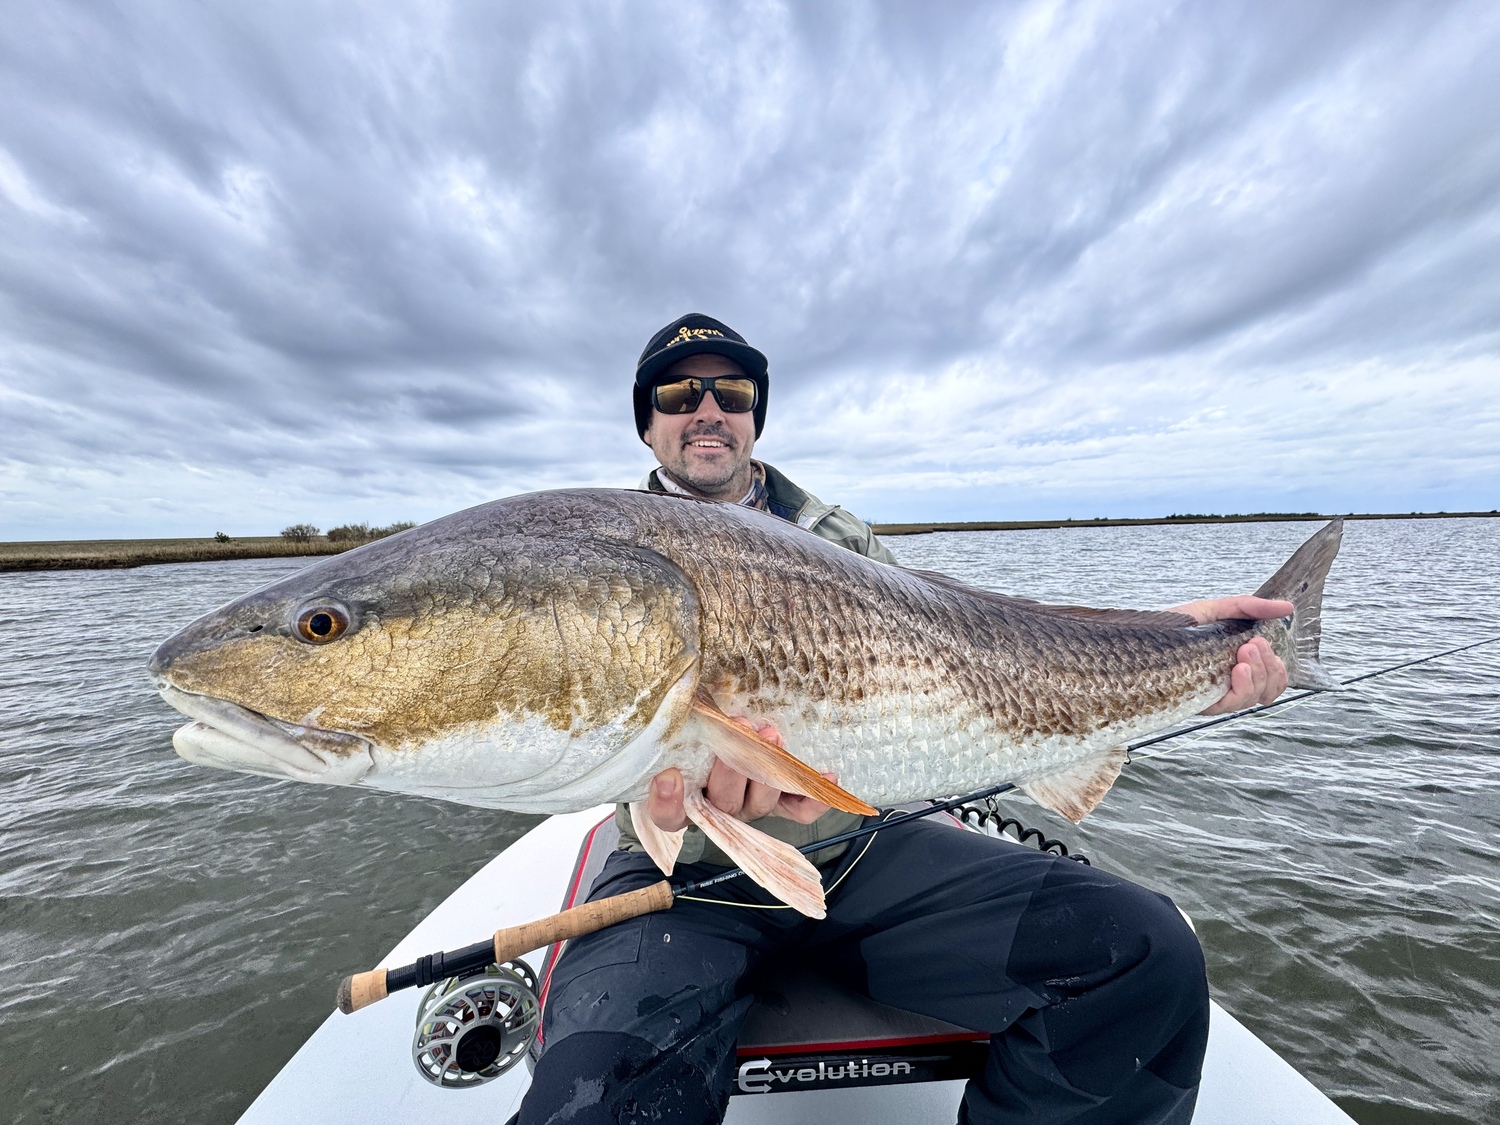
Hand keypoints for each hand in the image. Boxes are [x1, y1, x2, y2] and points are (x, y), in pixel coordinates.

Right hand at [646, 718, 833, 831]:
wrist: (724, 733)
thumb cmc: (695, 731)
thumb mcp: (682, 726)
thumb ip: (682, 721)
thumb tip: (683, 694)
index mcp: (683, 798)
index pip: (669, 815)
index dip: (667, 802)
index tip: (669, 777)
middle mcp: (717, 808)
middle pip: (723, 804)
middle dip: (731, 770)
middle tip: (736, 731)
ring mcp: (750, 806)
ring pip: (760, 804)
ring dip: (769, 774)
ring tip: (773, 738)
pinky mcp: (779, 804)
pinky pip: (797, 811)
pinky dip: (813, 799)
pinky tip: (826, 777)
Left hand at [1169, 595, 1291, 714]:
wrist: (1135, 636)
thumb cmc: (1171, 625)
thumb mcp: (1214, 610)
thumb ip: (1249, 607)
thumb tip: (1288, 607)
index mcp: (1233, 667)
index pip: (1271, 682)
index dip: (1277, 670)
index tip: (1264, 642)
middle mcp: (1225, 685)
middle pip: (1266, 691)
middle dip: (1268, 668)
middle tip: (1253, 644)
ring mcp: (1211, 695)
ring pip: (1251, 699)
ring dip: (1257, 676)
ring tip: (1243, 653)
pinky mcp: (1197, 702)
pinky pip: (1229, 705)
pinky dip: (1240, 688)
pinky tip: (1237, 669)